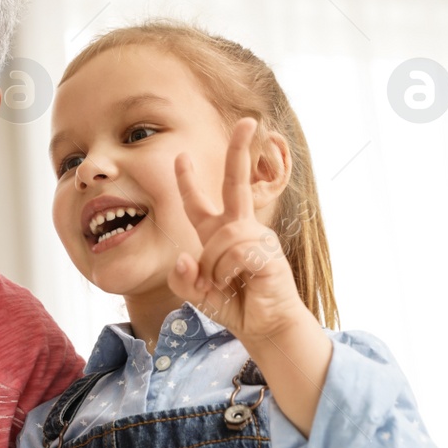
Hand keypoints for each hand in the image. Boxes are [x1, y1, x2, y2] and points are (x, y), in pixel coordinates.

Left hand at [166, 117, 304, 340]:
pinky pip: (235, 253)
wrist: (265, 327)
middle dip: (240, 151)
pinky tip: (239, 283)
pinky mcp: (269, 252)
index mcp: (221, 234)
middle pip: (236, 183)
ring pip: (222, 239)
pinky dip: (227, 273)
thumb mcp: (197, 293)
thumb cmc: (235, 305)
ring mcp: (258, 237)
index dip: (188, 181)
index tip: (179, 157)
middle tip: (247, 120)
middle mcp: (241, 229)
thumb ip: (183, 278)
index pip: (200, 204)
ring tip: (225, 285)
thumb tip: (183, 257)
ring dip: (214, 268)